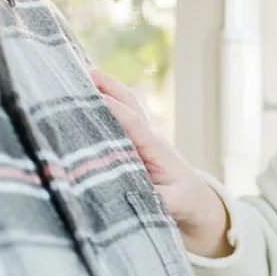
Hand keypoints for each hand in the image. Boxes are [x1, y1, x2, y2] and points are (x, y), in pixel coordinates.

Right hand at [90, 67, 230, 257]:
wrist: (194, 200)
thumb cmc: (183, 199)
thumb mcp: (174, 203)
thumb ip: (156, 198)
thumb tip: (136, 195)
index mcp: (157, 149)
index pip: (135, 124)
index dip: (116, 111)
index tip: (96, 98)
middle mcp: (150, 136)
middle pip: (130, 103)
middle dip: (110, 87)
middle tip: (85, 72)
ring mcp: (143, 136)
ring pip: (125, 105)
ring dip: (106, 89)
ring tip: (82, 74)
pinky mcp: (136, 141)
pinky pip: (120, 117)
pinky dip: (105, 102)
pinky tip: (87, 96)